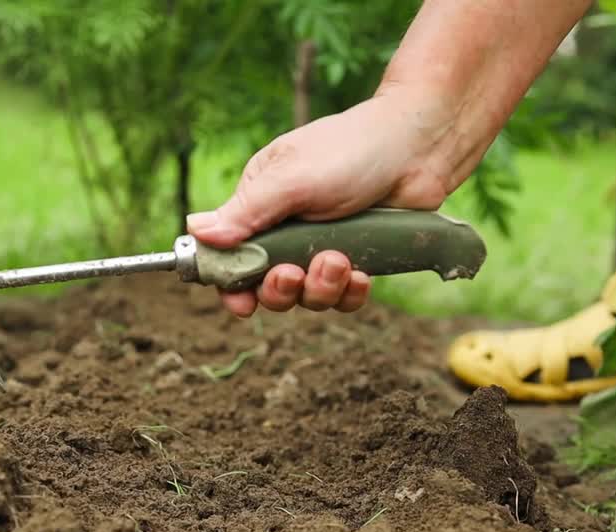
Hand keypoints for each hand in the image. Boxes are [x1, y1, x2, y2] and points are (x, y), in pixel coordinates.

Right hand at [186, 92, 458, 317]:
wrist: (421, 147)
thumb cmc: (352, 149)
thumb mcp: (292, 179)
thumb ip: (246, 212)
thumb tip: (194, 230)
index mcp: (259, 202)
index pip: (229, 253)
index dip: (230, 282)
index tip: (240, 301)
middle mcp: (286, 227)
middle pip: (265, 284)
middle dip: (279, 289)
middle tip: (292, 275)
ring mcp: (322, 245)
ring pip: (306, 295)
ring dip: (320, 288)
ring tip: (340, 261)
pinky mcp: (356, 258)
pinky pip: (342, 296)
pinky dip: (349, 293)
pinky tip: (362, 275)